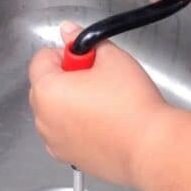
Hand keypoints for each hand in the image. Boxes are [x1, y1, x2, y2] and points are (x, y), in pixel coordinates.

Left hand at [28, 21, 170, 185]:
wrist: (149, 147)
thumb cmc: (131, 105)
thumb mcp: (111, 57)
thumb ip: (84, 41)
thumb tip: (70, 32)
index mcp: (47, 90)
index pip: (41, 59)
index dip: (66, 53)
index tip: (86, 59)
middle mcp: (43, 119)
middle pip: (45, 86)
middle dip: (66, 78)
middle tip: (97, 80)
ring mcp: (54, 142)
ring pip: (54, 112)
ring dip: (70, 103)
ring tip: (103, 103)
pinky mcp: (69, 158)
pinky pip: (64, 134)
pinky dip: (76, 127)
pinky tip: (103, 123)